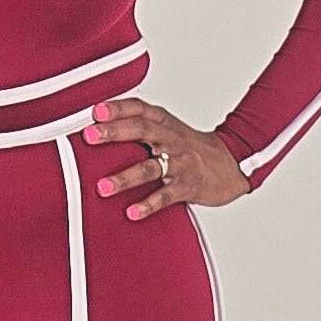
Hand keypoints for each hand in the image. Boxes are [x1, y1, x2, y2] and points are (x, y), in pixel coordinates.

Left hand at [80, 97, 251, 213]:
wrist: (231, 163)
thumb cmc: (190, 147)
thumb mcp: (167, 129)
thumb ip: (136, 126)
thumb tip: (95, 128)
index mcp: (163, 122)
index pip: (139, 108)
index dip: (117, 108)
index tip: (95, 111)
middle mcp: (171, 139)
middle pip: (142, 130)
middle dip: (114, 132)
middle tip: (89, 136)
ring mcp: (180, 162)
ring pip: (150, 167)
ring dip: (125, 177)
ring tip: (103, 187)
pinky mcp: (187, 186)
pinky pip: (166, 196)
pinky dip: (149, 204)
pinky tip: (133, 212)